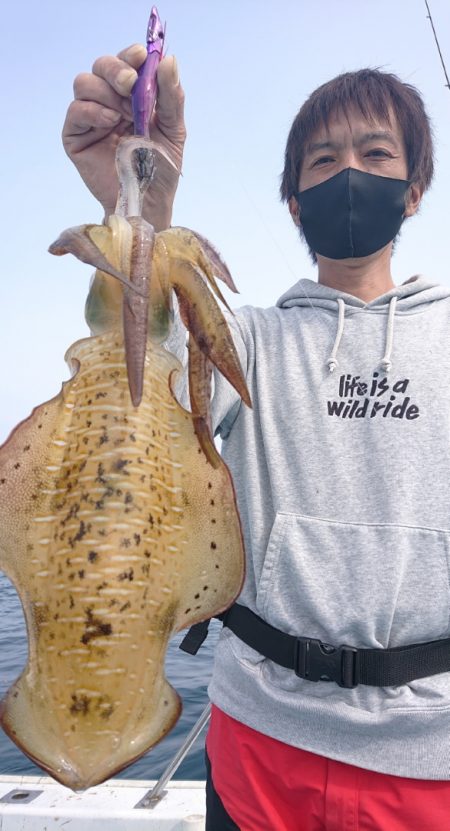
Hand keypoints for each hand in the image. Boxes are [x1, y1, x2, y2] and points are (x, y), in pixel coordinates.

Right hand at [62, 44, 185, 228]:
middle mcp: (108, 102)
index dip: (130, 55)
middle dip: (115, 69)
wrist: (148, 203)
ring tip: (125, 115)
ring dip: (106, 92)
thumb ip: (171, 97)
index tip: (142, 56)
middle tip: (130, 84)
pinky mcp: (75, 136)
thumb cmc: (161, 169)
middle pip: (100, 66)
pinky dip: (93, 110)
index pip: (125, 63)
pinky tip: (110, 121)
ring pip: (84, 83)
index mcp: (132, 97)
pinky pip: (75, 110)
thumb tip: (168, 60)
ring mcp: (90, 118)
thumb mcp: (174, 130)